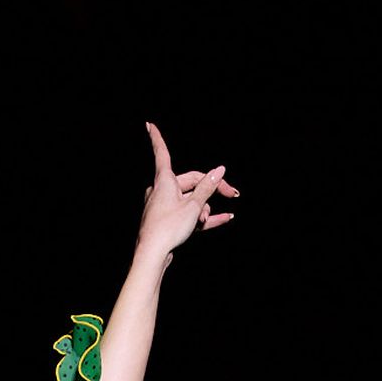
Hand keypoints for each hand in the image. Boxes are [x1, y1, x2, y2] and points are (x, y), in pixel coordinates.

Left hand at [136, 122, 237, 265]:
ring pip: (192, 201)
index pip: (162, 152)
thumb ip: (207, 187)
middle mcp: (162, 190)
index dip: (157, 138)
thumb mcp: (193, 205)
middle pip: (191, 182)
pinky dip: (206, 218)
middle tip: (233, 194)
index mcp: (164, 180)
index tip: (149, 124)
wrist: (152, 256)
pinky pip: (190, 216)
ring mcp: (165, 207)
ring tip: (204, 221)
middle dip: (211, 190)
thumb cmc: (168, 227)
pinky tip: (225, 218)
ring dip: (204, 209)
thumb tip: (220, 169)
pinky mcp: (169, 222)